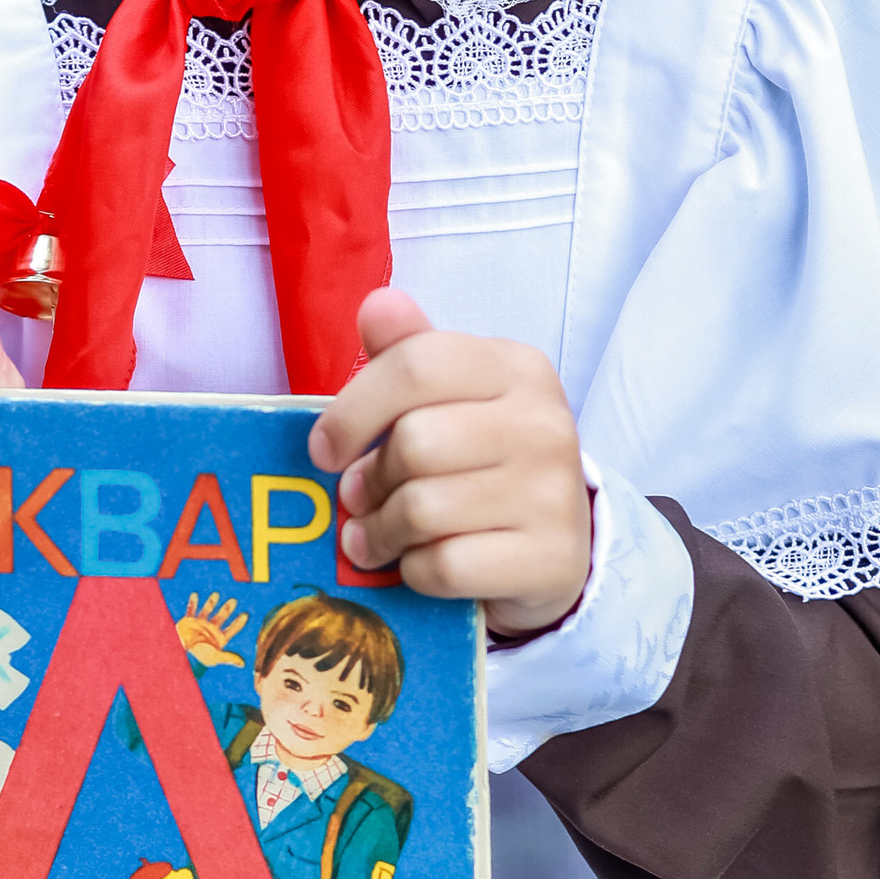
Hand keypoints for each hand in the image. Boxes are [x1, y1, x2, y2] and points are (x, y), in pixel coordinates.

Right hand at [174, 590, 245, 669]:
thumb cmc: (199, 656)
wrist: (181, 653)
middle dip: (227, 609)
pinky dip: (192, 602)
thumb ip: (228, 658)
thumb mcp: (215, 657)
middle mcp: (210, 630)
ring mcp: (200, 624)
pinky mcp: (189, 621)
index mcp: (218, 638)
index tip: (245, 614)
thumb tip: (242, 664)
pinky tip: (195, 595)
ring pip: (207, 610)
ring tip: (216, 594)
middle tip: (233, 601)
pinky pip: (191, 609)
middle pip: (221, 616)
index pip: (231, 629)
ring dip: (211, 602)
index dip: (238, 623)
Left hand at [308, 289, 590, 640]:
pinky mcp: (551, 560)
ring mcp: (553, 494)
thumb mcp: (451, 396)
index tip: (324, 449)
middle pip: (414, 443)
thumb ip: (410, 352)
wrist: (555, 542)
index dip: (352, 410)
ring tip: (376, 535)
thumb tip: (377, 307)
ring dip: (380, 532)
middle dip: (368, 480)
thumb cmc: (482, 459)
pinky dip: (414, 572)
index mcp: (517, 368)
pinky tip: (417, 563)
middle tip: (359, 498)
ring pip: (422, 510)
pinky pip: (444, 566)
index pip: (415, 365)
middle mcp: (545, 423)